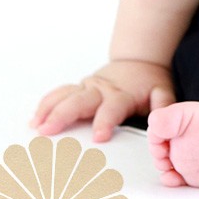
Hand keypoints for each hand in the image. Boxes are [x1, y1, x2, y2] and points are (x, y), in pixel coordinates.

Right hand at [30, 60, 175, 142]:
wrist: (139, 61)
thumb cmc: (150, 82)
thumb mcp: (163, 91)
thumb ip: (164, 105)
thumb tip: (161, 120)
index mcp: (122, 94)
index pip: (112, 108)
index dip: (105, 122)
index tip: (98, 137)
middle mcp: (101, 90)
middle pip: (80, 101)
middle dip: (63, 116)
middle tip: (47, 131)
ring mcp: (88, 87)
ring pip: (65, 96)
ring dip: (49, 110)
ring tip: (35, 127)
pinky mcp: (79, 88)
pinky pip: (60, 94)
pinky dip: (46, 104)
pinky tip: (34, 119)